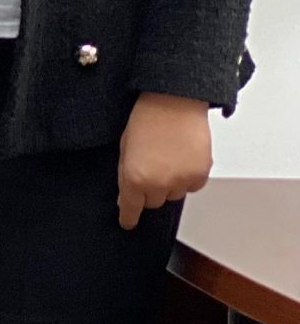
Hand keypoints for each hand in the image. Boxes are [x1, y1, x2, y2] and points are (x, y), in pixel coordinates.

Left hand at [117, 92, 211, 228]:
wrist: (174, 101)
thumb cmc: (146, 117)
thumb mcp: (124, 146)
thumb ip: (126, 172)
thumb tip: (127, 192)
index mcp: (134, 177)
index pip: (130, 208)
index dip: (129, 217)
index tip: (127, 222)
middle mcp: (158, 184)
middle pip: (153, 202)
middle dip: (149, 190)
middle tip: (149, 167)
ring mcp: (181, 181)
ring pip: (173, 195)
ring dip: (169, 183)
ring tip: (166, 157)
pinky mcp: (200, 175)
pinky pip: (192, 186)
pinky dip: (187, 177)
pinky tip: (181, 157)